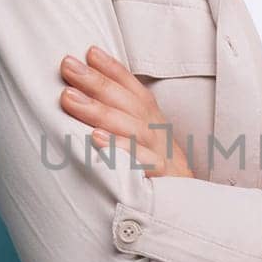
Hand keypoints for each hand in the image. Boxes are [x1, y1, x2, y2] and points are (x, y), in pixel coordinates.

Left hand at [58, 45, 194, 178]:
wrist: (193, 209)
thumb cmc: (158, 172)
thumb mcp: (145, 142)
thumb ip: (123, 120)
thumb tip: (85, 99)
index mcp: (153, 120)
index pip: (133, 88)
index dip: (113, 69)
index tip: (89, 52)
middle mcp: (158, 132)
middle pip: (128, 102)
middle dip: (96, 82)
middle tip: (68, 68)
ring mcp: (161, 154)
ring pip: (131, 127)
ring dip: (99, 111)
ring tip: (69, 99)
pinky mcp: (162, 178)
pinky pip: (139, 162)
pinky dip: (118, 149)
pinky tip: (94, 139)